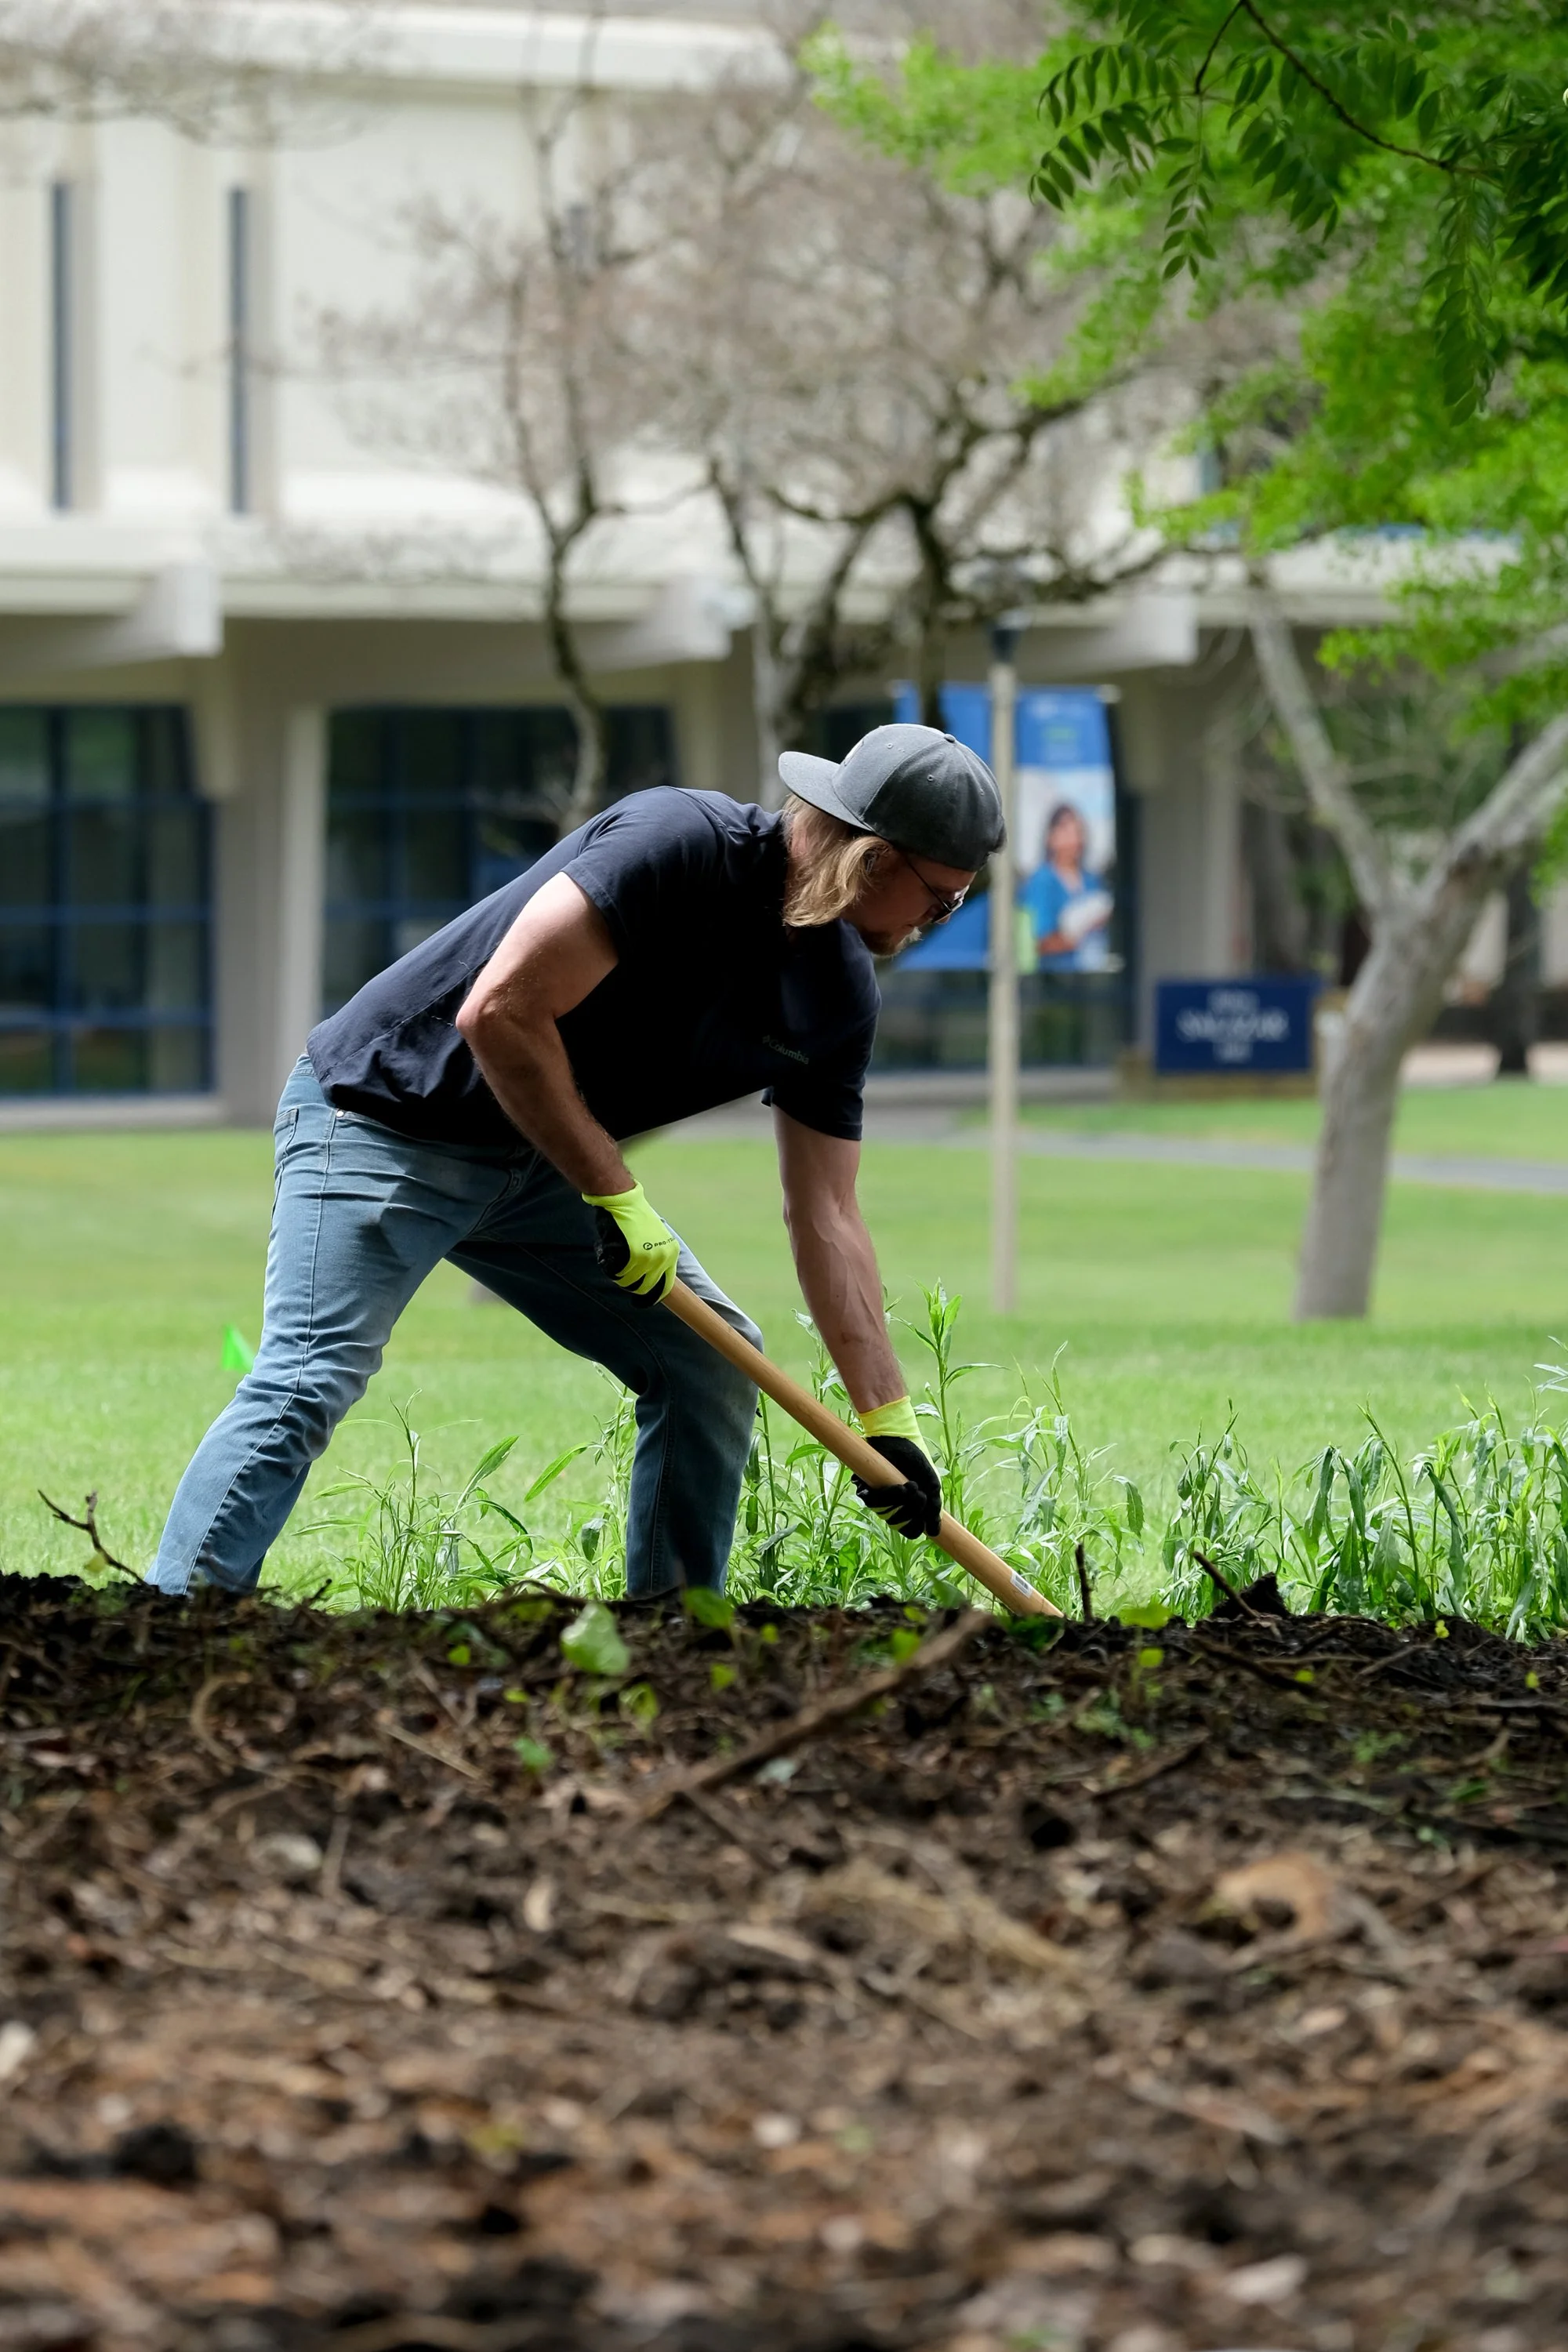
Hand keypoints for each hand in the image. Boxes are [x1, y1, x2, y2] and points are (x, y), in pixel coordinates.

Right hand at [583, 1180, 679, 1302]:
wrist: (623, 1201)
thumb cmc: (636, 1217)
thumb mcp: (655, 1238)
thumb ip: (654, 1257)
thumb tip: (647, 1277)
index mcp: (671, 1253)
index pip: (665, 1286)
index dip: (651, 1295)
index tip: (641, 1299)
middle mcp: (663, 1258)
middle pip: (645, 1288)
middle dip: (632, 1286)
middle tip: (622, 1277)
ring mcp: (649, 1258)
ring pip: (630, 1282)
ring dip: (619, 1277)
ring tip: (614, 1264)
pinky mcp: (633, 1256)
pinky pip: (619, 1274)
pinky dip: (611, 1270)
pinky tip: (608, 1258)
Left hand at [853, 1402, 941, 1541]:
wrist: (901, 1439)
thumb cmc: (916, 1460)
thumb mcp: (931, 1485)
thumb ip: (933, 1508)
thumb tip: (935, 1532)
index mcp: (907, 1508)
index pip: (909, 1530)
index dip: (916, 1526)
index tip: (925, 1513)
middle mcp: (891, 1507)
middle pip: (898, 1525)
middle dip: (912, 1511)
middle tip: (920, 1494)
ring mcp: (878, 1498)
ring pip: (885, 1514)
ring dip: (901, 1503)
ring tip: (911, 1485)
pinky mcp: (865, 1487)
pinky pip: (871, 1501)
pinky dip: (887, 1496)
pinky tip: (898, 1486)